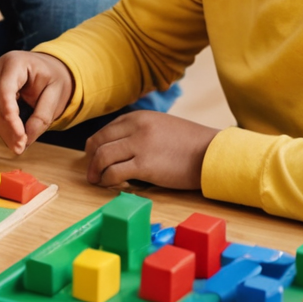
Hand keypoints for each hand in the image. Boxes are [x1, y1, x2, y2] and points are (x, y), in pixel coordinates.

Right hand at [0, 51, 75, 153]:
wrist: (49, 68)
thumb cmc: (53, 77)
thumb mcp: (57, 94)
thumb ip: (43, 116)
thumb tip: (28, 137)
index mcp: (15, 63)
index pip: (5, 91)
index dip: (10, 116)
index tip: (21, 137)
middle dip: (6, 128)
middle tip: (20, 148)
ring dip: (2, 131)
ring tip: (18, 146)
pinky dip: (0, 127)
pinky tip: (12, 137)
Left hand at [84, 112, 219, 190]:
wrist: (211, 153)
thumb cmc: (189, 143)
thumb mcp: (160, 126)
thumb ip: (139, 131)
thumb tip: (118, 147)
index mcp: (139, 117)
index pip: (106, 130)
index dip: (95, 146)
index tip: (93, 158)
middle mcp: (136, 127)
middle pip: (99, 142)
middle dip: (90, 159)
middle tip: (91, 172)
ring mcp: (139, 145)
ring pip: (103, 157)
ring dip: (96, 171)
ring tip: (97, 180)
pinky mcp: (145, 165)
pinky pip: (115, 172)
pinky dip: (108, 180)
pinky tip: (111, 185)